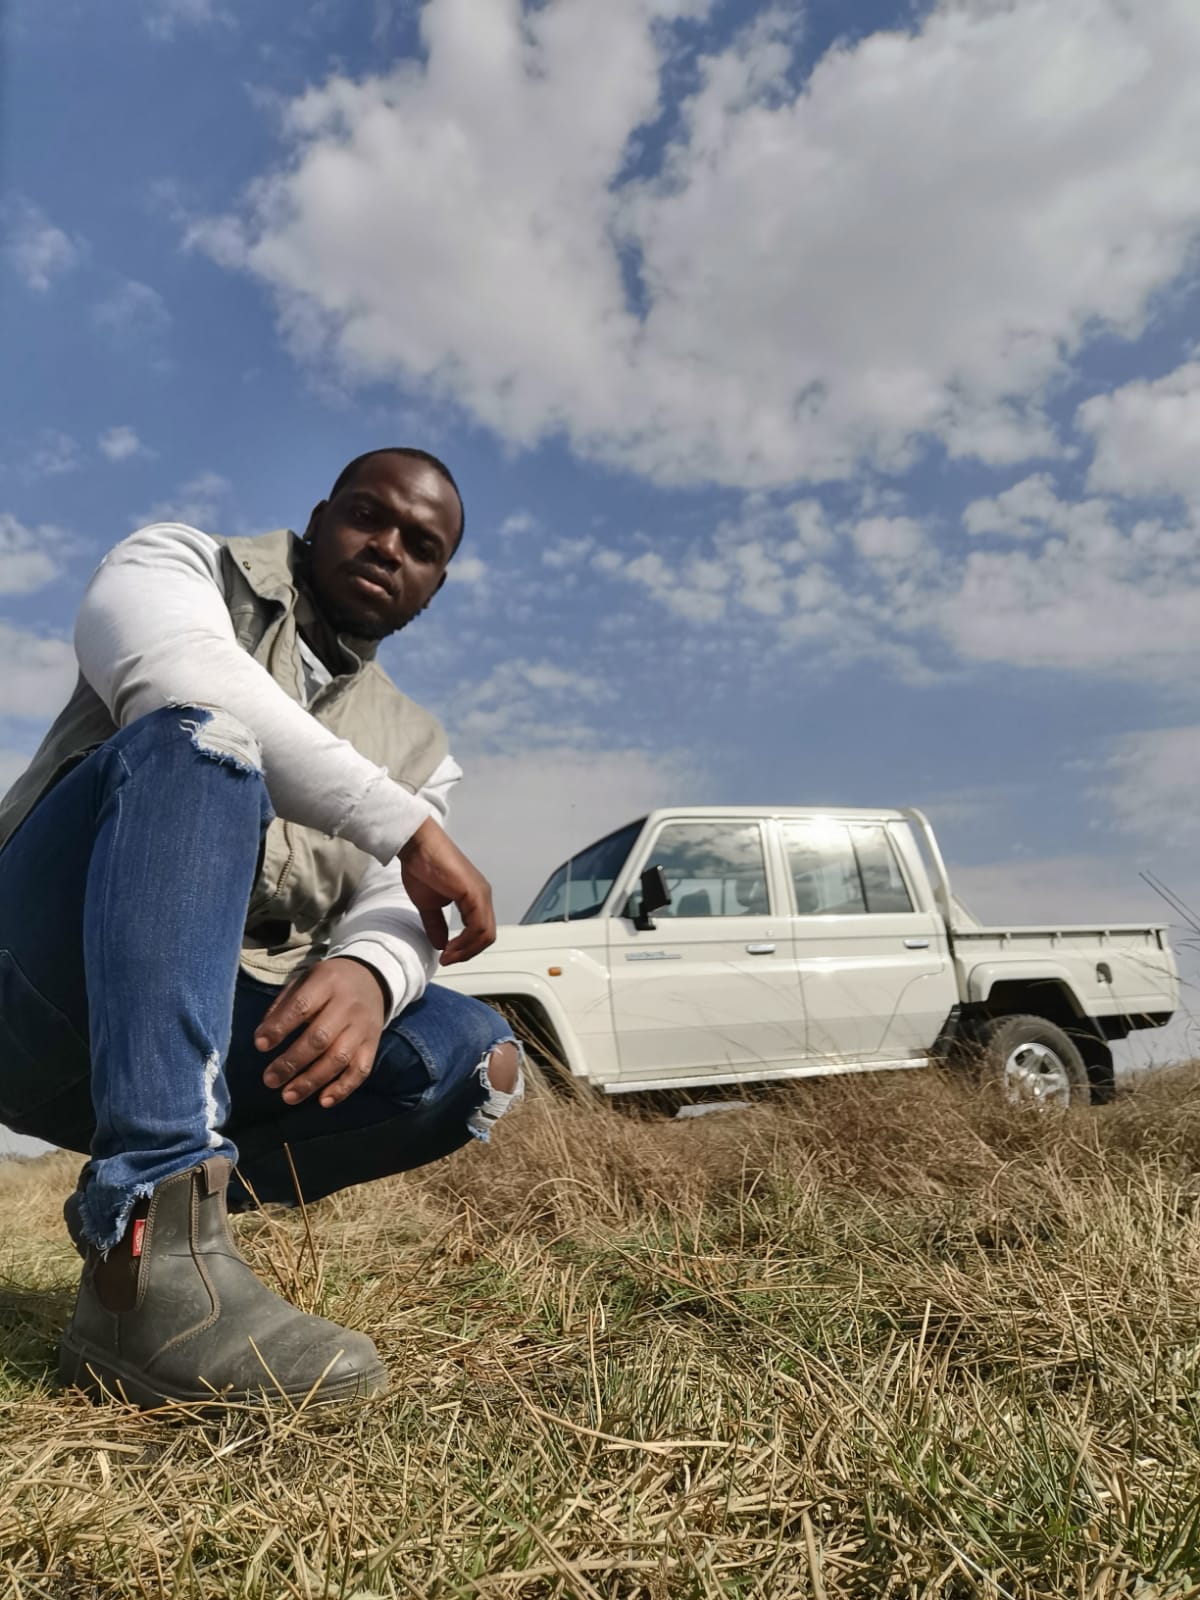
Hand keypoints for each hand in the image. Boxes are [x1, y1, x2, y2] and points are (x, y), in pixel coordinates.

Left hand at [255, 957, 386, 1108]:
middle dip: (292, 1062)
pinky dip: (343, 1088)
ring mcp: (363, 1027)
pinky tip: (323, 1101)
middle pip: (319, 1038)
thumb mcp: (305, 979)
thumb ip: (284, 1004)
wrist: (373, 978)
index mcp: (327, 983)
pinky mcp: (373, 1044)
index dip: (280, 1027)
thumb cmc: (329, 982)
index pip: (301, 1006)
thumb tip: (264, 1037)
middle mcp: (348, 1006)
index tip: (260, 1045)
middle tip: (270, 1080)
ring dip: (312, 1081)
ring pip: (339, 1058)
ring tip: (288, 1096)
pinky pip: (361, 1070)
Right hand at [399, 817, 495, 965]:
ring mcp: (481, 894)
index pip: (480, 932)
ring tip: (447, 956)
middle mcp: (483, 896)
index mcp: (475, 898)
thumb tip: (440, 944)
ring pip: (485, 934)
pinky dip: (465, 941)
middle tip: (447, 960)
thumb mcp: (428, 904)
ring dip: (466, 950)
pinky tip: (449, 946)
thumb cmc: (422, 867)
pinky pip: (478, 925)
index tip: (446, 957)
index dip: (465, 949)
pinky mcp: (474, 893)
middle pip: (486, 936)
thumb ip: (436, 924)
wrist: (417, 846)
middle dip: (467, 953)